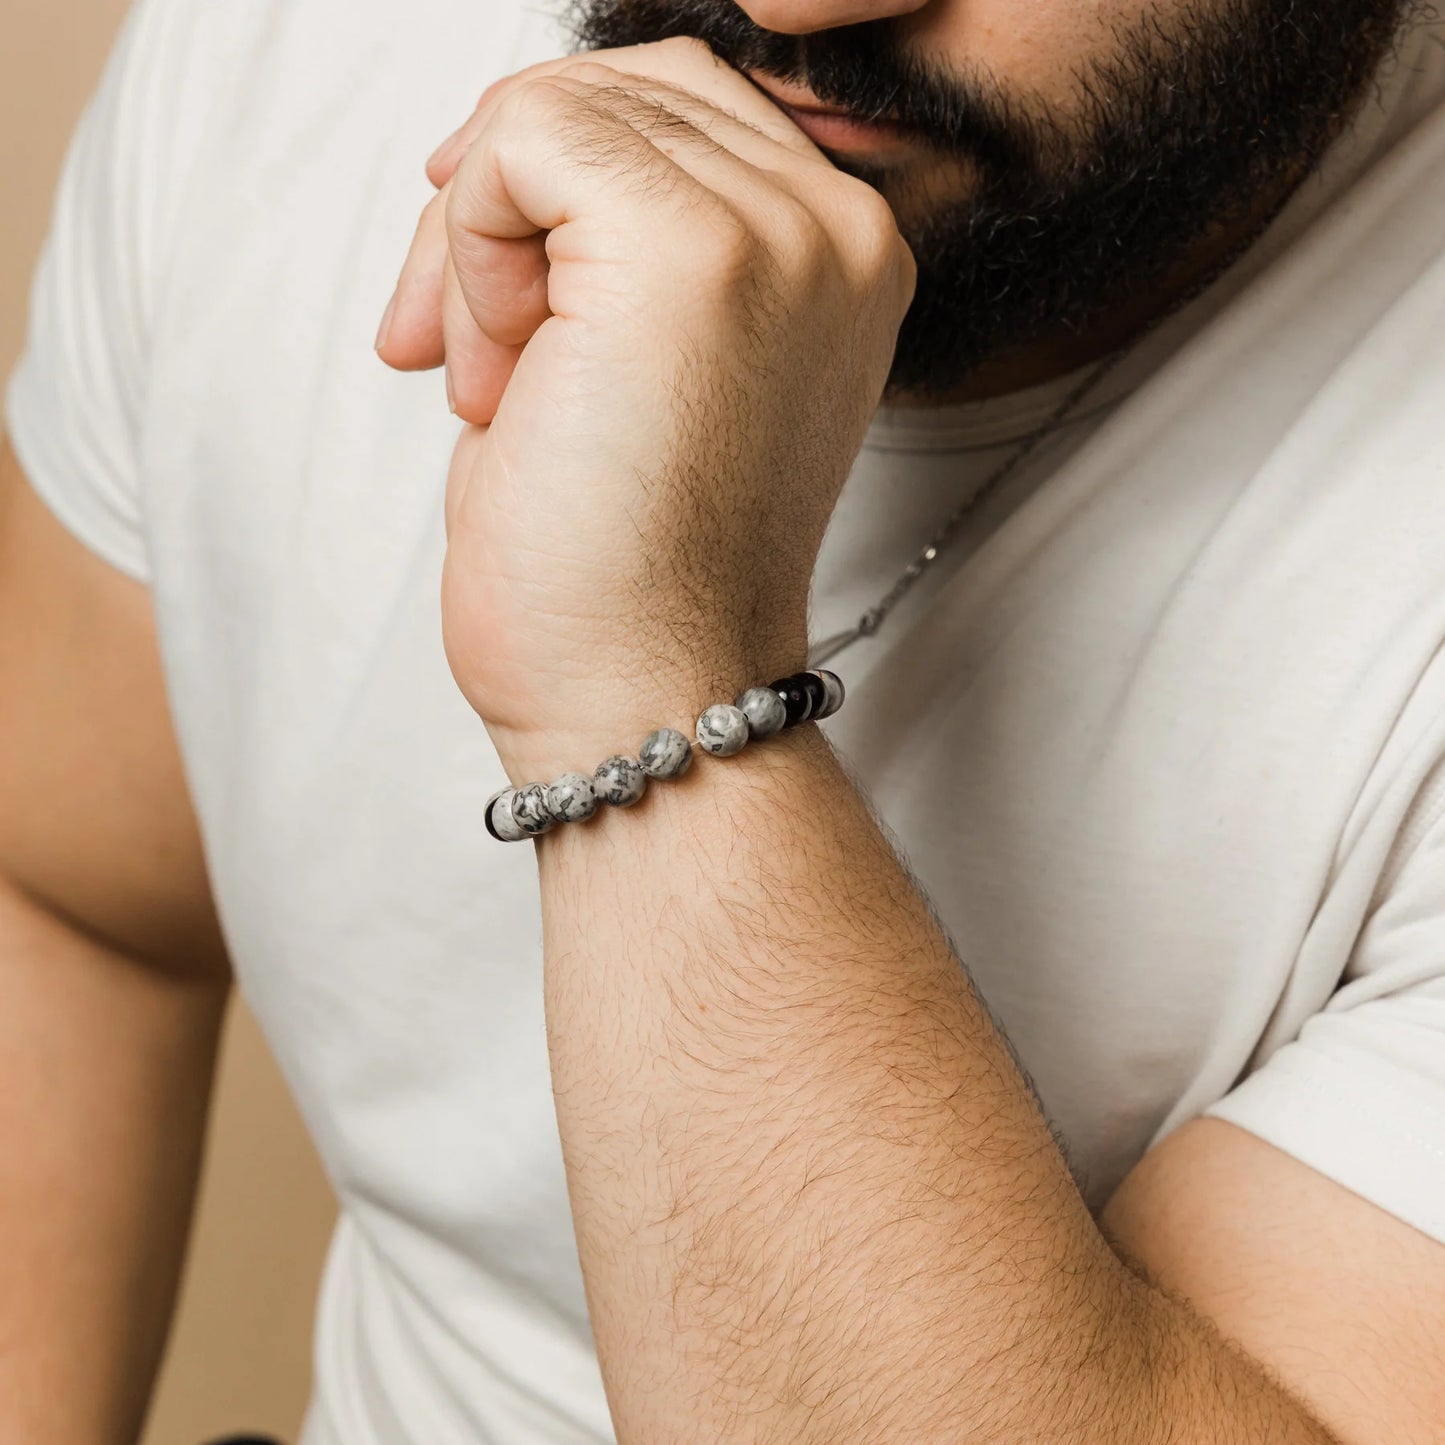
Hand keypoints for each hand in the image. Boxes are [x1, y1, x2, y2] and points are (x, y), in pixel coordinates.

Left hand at [376, 38, 914, 768]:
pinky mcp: (695, 252)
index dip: (544, 188)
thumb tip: (504, 150)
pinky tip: (494, 374)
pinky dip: (467, 247)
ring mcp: (779, 235)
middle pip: (613, 92)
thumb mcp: (632, 368)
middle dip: (496, 208)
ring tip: (494, 383)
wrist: (641, 697)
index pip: (675, 108)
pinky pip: (525, 139)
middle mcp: (832, 231)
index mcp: (836, 259)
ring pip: (556, 111)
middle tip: (464, 350)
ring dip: (478, 243)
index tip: (489, 313)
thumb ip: (618, 243)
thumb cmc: (616, 568)